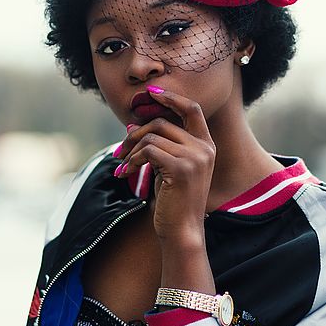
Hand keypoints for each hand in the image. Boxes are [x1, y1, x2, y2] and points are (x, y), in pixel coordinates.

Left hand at [115, 88, 215, 242]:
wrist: (183, 232)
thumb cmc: (174, 202)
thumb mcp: (168, 168)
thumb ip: (159, 145)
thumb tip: (132, 124)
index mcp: (206, 145)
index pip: (192, 108)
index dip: (171, 97)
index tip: (151, 93)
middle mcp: (204, 148)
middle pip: (162, 122)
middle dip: (135, 133)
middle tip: (119, 151)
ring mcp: (195, 157)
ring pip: (152, 136)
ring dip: (130, 150)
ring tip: (122, 166)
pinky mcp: (181, 168)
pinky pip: (148, 151)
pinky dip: (132, 160)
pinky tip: (125, 173)